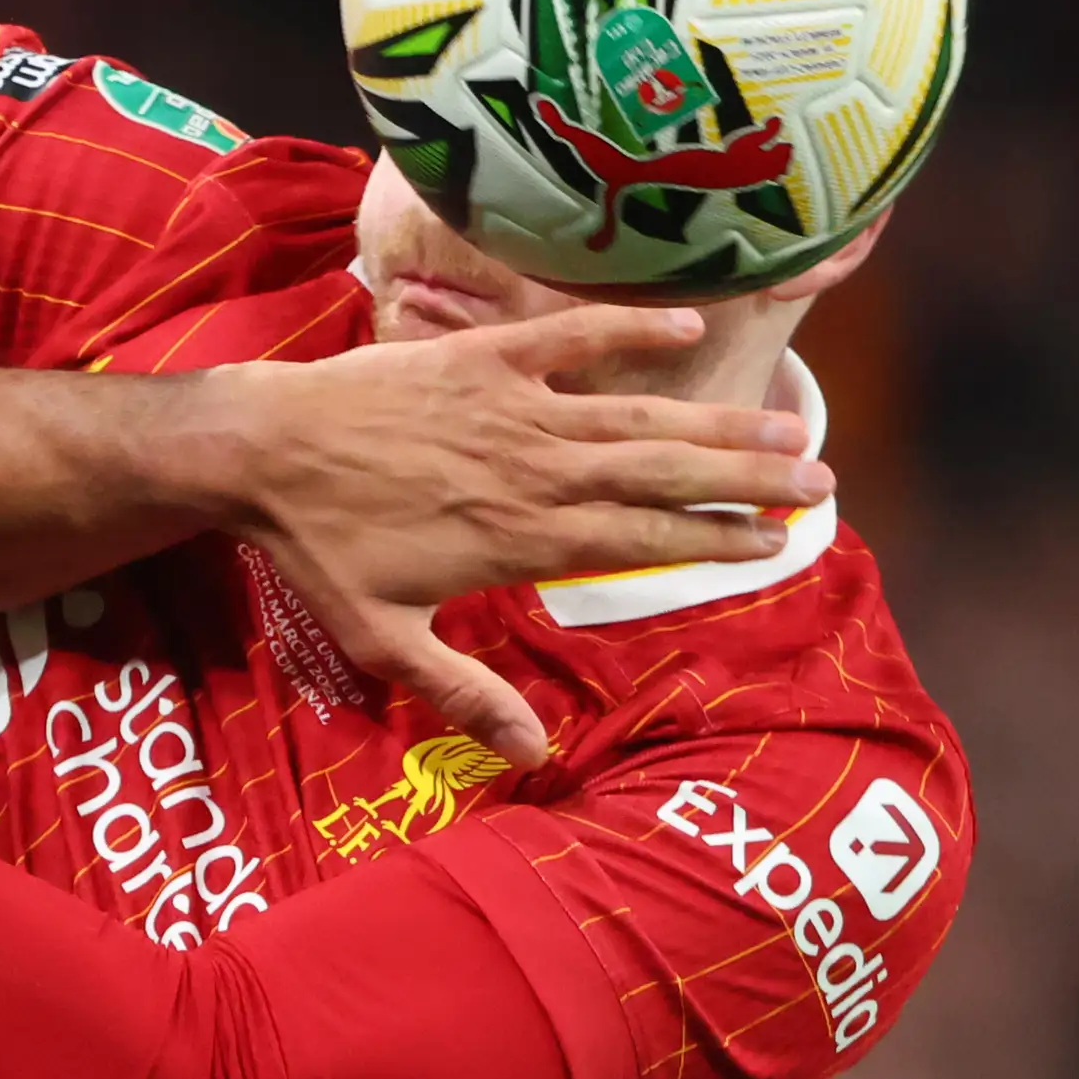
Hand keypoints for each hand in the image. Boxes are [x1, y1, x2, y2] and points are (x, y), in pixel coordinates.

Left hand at [226, 303, 833, 767]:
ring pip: (637, 414)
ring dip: (716, 420)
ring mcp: (512, 408)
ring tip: (789, 423)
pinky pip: (567, 335)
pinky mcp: (480, 357)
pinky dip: (627, 327)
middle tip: (818, 481)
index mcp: (521, 540)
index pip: (642, 540)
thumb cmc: (318, 552)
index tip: (774, 541)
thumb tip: (529, 753)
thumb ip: (463, 693)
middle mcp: (535, 471)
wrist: (259, 453)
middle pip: (663, 475)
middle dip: (746, 480)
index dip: (713, 539)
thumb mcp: (383, 641)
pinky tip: (685, 325)